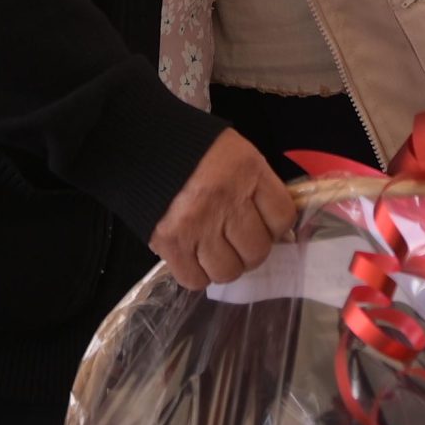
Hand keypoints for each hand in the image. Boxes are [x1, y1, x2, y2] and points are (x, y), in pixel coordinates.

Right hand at [148, 129, 297, 291]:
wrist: (142, 144)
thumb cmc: (195, 149)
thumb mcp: (236, 153)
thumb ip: (257, 186)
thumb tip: (274, 226)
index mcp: (247, 172)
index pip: (282, 217)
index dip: (274, 225)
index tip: (262, 222)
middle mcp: (226, 201)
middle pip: (256, 251)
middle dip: (250, 249)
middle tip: (236, 238)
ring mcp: (197, 225)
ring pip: (228, 271)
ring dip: (224, 264)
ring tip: (214, 248)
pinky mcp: (170, 243)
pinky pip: (195, 280)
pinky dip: (197, 274)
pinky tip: (194, 257)